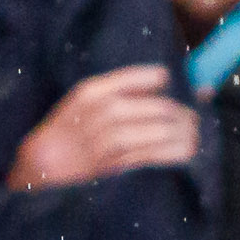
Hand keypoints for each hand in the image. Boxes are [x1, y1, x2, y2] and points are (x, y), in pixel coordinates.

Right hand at [9, 66, 203, 189]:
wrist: (45, 163)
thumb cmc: (67, 128)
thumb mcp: (83, 100)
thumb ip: (118, 90)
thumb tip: (160, 81)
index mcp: (94, 90)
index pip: (139, 77)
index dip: (163, 79)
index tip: (176, 83)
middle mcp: (104, 110)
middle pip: (158, 107)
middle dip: (182, 113)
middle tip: (194, 117)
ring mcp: (111, 137)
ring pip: (161, 131)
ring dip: (185, 133)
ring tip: (194, 135)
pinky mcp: (117, 162)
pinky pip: (155, 154)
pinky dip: (175, 152)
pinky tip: (188, 150)